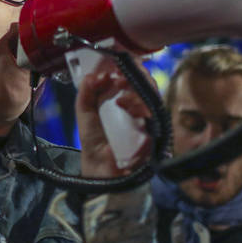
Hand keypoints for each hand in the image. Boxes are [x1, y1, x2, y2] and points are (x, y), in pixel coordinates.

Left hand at [75, 54, 153, 177]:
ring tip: (120, 94)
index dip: (125, 68)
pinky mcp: (155, 137)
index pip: (131, 82)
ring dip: (136, 90)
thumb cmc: (97, 155)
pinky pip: (154, 115)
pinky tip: (126, 105)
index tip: (114, 59)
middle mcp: (139, 115)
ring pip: (151, 98)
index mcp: (123, 108)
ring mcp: (148, 125)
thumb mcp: (86, 123)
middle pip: (145, 86)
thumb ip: (86, 99)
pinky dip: (140, 107)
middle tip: (120, 70)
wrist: (103, 183)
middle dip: (135, 74)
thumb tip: (90, 75)